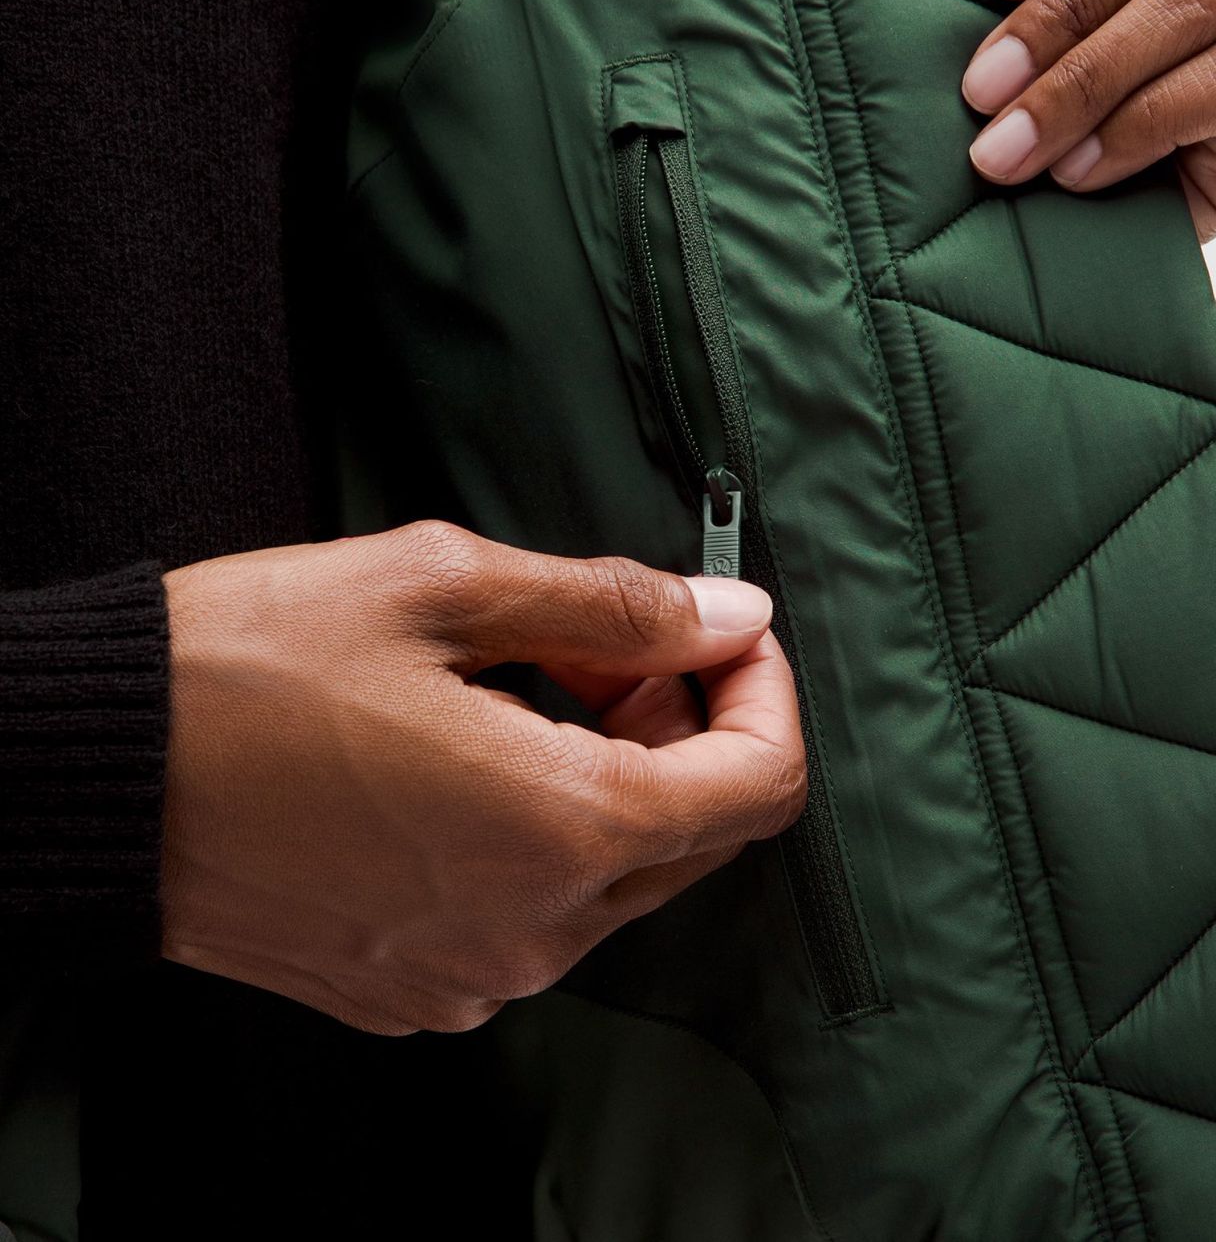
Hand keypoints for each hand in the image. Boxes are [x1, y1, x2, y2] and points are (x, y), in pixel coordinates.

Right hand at [161, 523, 803, 1034]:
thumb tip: (728, 615)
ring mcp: (474, 974)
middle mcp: (533, 928)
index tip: (722, 630)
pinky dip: (546, 830)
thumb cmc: (247, 669)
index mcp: (560, 828)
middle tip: (608, 638)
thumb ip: (611, 604)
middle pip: (698, 831)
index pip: (759, 783)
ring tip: (529, 680)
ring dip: (614, 772)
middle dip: (685, 721)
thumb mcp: (441, 586)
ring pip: (619, 872)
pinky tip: (475, 754)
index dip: (764, 690)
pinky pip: (537, 912)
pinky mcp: (417, 989)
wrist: (91, 778)